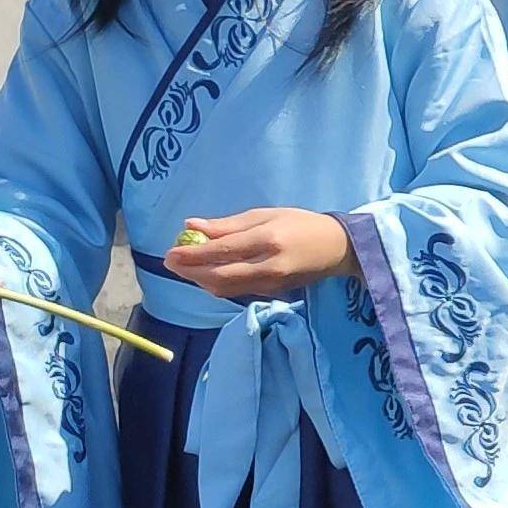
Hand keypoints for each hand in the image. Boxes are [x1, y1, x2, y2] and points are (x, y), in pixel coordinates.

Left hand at [171, 208, 354, 300]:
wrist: (337, 248)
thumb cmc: (301, 224)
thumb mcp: (266, 214)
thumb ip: (228, 224)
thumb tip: (192, 226)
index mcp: (267, 240)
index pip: (222, 251)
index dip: (193, 255)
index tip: (171, 253)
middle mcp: (268, 266)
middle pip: (220, 276)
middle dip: (191, 271)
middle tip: (170, 262)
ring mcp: (271, 283)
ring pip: (226, 288)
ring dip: (200, 280)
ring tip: (184, 267)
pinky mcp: (272, 292)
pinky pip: (237, 291)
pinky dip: (217, 284)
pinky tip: (207, 274)